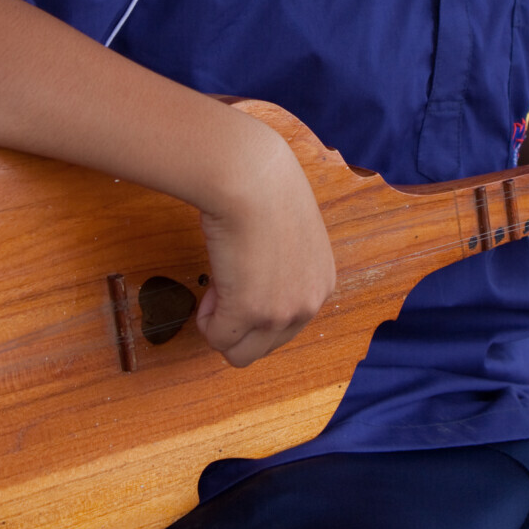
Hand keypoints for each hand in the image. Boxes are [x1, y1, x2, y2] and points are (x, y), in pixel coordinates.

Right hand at [193, 111, 335, 366]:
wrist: (251, 176)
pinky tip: (212, 285)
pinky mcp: (250, 313)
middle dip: (239, 322)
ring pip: (241, 352)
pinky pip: (217, 339)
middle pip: (265, 346)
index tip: (244, 276)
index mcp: (322, 283)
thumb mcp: (290, 234)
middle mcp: (310, 303)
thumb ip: (284, 267)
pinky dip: (207, 319)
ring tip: (220, 283)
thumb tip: (259, 279)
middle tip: (226, 282)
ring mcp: (282, 312)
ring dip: (223, 323)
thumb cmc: (263, 190)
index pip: (286, 326)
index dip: (256, 306)